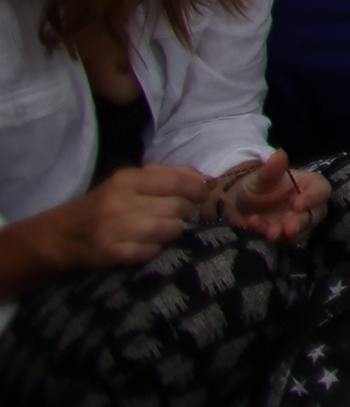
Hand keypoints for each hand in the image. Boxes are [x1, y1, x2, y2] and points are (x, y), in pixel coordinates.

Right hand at [51, 166, 211, 272]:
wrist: (62, 235)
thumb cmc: (107, 204)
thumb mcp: (131, 181)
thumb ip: (169, 175)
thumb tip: (207, 180)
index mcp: (127, 179)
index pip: (175, 181)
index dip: (197, 188)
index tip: (205, 194)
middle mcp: (120, 202)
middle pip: (176, 207)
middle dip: (186, 211)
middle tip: (181, 214)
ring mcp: (114, 229)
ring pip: (169, 229)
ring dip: (173, 231)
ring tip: (163, 229)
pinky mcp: (112, 254)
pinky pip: (152, 251)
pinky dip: (155, 249)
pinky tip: (147, 244)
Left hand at [220, 152, 329, 243]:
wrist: (239, 205)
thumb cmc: (258, 185)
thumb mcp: (262, 176)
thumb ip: (272, 169)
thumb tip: (279, 154)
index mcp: (309, 186)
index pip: (321, 191)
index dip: (312, 198)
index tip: (296, 204)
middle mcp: (308, 206)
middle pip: (315, 215)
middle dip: (302, 222)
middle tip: (288, 228)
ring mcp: (298, 223)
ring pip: (301, 231)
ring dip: (286, 234)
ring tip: (270, 233)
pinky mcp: (285, 237)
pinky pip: (282, 241)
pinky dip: (269, 236)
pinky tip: (253, 224)